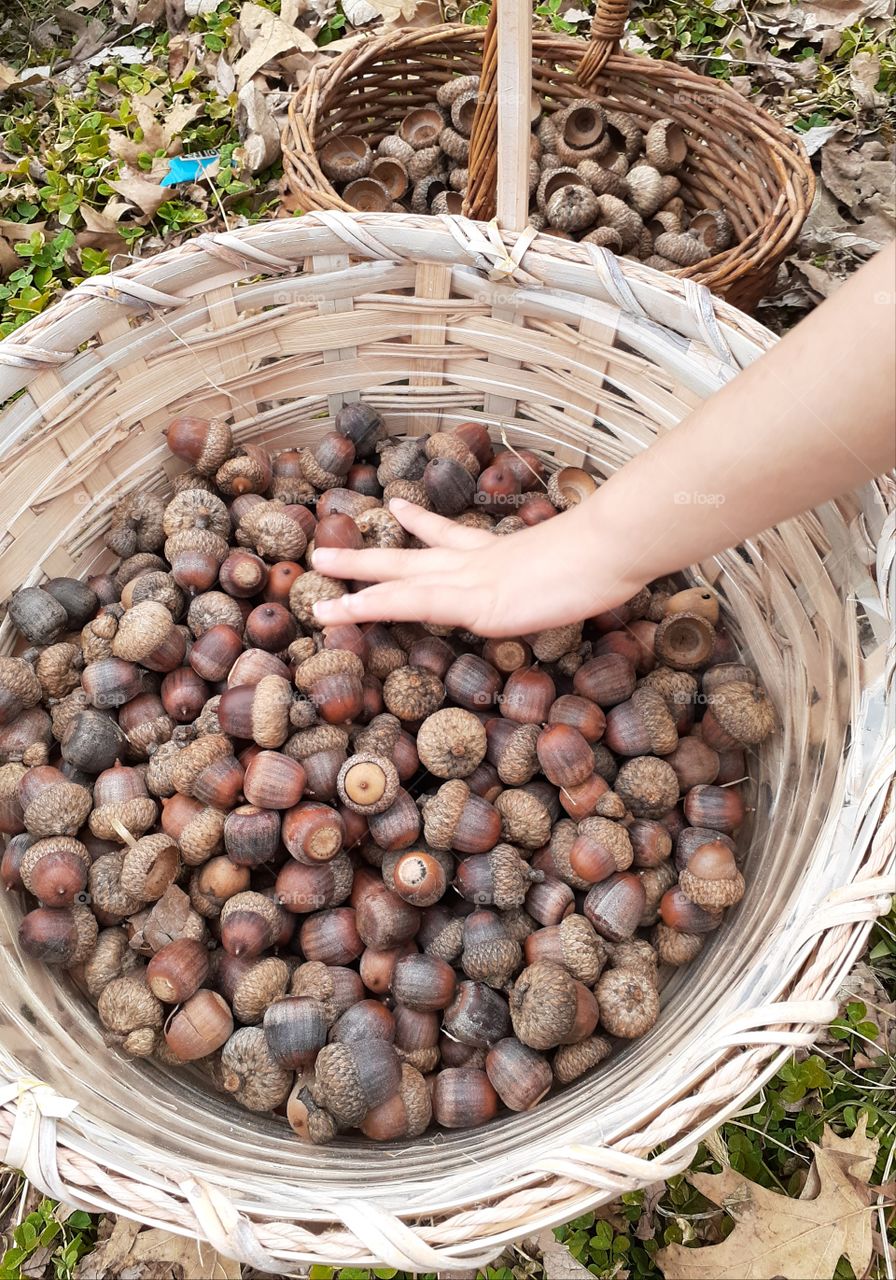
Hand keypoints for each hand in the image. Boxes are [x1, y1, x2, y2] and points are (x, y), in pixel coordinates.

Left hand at [310, 498, 641, 635]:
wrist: (612, 546)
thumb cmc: (610, 556)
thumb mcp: (586, 569)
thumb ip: (570, 573)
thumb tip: (588, 576)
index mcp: (501, 554)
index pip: (453, 537)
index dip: (423, 525)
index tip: (399, 509)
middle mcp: (478, 563)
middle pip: (412, 557)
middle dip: (370, 557)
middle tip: (328, 549)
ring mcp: (472, 582)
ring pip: (400, 578)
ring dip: (356, 577)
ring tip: (317, 570)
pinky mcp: (473, 603)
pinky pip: (411, 604)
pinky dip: (376, 605)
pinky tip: (345, 608)